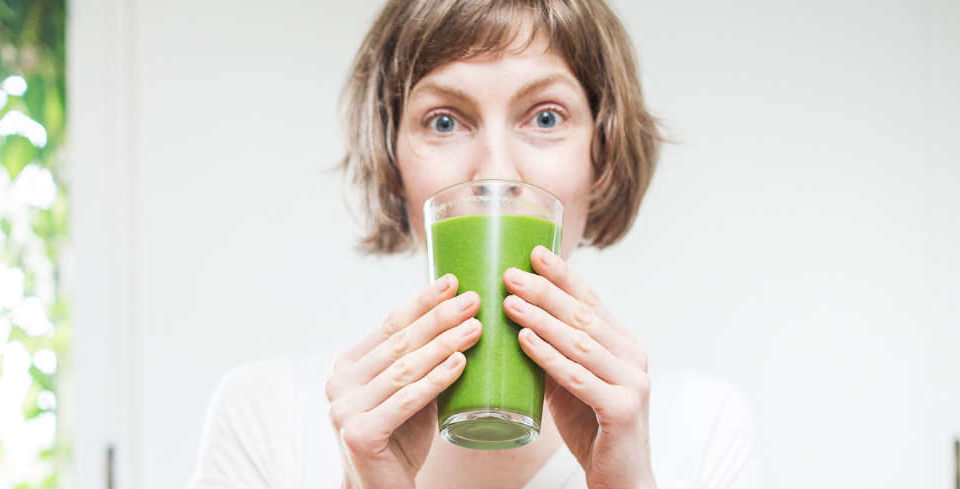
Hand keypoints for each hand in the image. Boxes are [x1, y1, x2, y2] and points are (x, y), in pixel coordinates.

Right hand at [324, 274, 481, 488]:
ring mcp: (344, 408)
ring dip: (444, 344)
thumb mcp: (410, 390)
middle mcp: (339, 381)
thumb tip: (463, 316)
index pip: (389, 324)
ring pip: (404, 368)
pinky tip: (460, 362)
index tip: (454, 282)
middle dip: (439, 318)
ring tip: (476, 328)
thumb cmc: (402, 437)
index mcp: (349, 364)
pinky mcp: (358, 433)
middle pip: (398, 342)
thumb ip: (422, 360)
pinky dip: (435, 379)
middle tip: (473, 300)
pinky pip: (405, 400)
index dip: (422, 301)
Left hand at [503, 246, 656, 488]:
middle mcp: (633, 356)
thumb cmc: (592, 429)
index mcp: (623, 344)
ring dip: (541, 318)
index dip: (563, 275)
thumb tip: (516, 319)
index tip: (534, 252)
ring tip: (508, 301)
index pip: (591, 300)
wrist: (622, 481)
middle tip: (509, 274)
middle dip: (545, 291)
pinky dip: (548, 356)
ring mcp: (632, 382)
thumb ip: (555, 352)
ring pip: (580, 341)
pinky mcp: (623, 409)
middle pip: (584, 315)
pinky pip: (579, 377)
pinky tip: (524, 340)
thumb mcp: (571, 383)